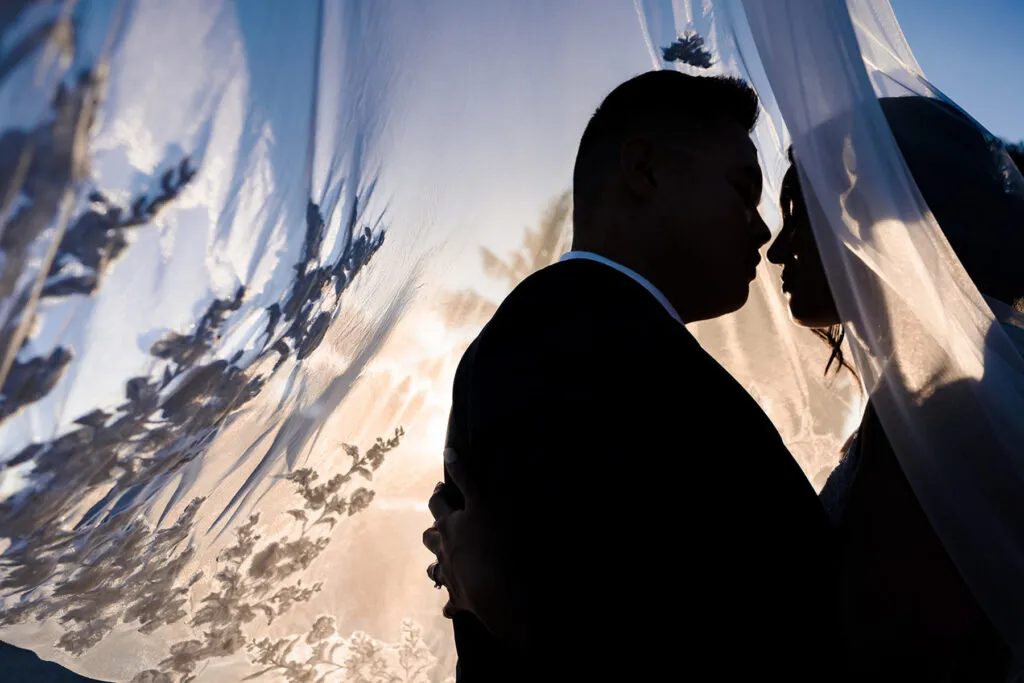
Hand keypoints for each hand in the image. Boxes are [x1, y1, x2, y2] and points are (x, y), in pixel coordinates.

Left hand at [421, 448, 524, 642]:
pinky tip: (448, 607)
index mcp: (449, 525)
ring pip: (433, 569)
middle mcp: (444, 550)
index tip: (440, 489)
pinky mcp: (459, 600)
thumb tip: (448, 452)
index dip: (438, 495)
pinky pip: (449, 604)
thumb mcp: (484, 501)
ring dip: (435, 564)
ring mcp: (449, 576)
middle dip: (433, 530)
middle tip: (440, 525)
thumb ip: (467, 476)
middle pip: (430, 537)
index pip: (437, 505)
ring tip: (440, 562)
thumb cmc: (493, 541)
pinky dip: (449, 603)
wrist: (498, 589)